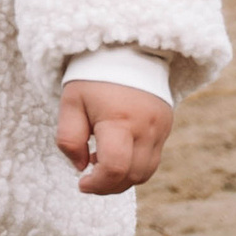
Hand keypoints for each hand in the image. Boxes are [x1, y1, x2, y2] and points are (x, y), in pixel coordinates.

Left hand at [57, 79, 174, 195]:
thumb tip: (81, 167)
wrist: (125, 49)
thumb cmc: (93, 77)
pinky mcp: (166, 126)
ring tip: (102, 163)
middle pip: (133, 176)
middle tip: (89, 177)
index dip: (97, 184)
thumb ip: (69, 138)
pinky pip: (153, 159)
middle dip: (109, 185)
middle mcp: (146, 127)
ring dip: (123, 178)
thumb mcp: (70, 102)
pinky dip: (134, 166)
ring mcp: (160, 128)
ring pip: (146, 172)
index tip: (81, 183)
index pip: (115, 167)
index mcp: (119, 119)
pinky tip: (117, 153)